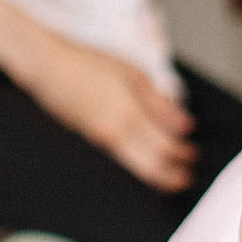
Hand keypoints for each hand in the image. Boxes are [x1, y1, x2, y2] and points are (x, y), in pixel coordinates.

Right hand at [9, 30, 196, 192]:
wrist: (48, 68)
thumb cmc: (90, 64)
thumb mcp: (133, 75)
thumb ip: (160, 103)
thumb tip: (185, 126)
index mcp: (129, 113)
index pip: (165, 146)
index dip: (182, 154)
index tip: (193, 154)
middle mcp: (114, 134)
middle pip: (151, 168)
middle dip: (172, 176)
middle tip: (186, 176)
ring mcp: (99, 142)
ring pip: (134, 170)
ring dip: (155, 174)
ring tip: (170, 174)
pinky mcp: (89, 143)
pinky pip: (120, 162)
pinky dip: (137, 166)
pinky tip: (144, 161)